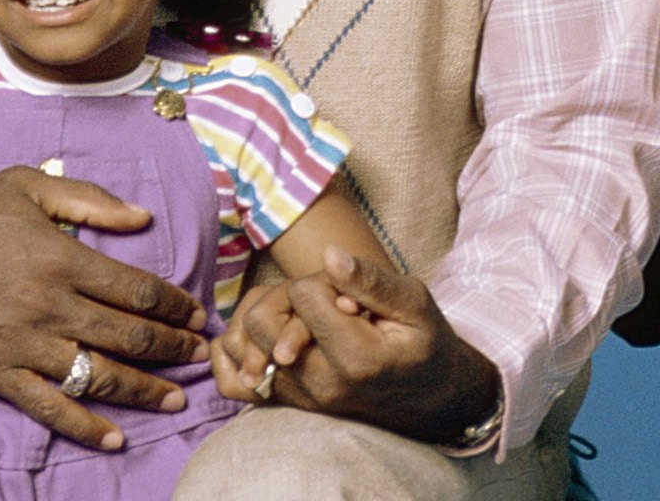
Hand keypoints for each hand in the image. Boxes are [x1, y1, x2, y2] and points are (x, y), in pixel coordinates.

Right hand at [0, 167, 206, 451]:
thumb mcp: (28, 185)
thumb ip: (89, 200)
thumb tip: (142, 216)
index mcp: (62, 258)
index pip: (138, 290)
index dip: (175, 306)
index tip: (196, 314)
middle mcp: (48, 305)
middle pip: (128, 336)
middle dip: (172, 350)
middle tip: (200, 357)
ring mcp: (22, 344)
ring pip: (97, 376)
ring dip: (143, 391)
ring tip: (175, 399)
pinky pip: (48, 408)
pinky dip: (84, 426)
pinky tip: (114, 436)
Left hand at [223, 245, 502, 443]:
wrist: (428, 395)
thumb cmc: (421, 341)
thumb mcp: (413, 303)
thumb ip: (370, 280)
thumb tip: (329, 255)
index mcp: (355, 356)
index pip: (302, 294)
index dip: (319, 280)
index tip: (345, 292)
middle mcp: (319, 382)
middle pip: (261, 319)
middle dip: (283, 294)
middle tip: (316, 297)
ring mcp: (299, 398)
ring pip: (241, 342)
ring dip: (260, 316)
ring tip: (294, 313)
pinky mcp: (287, 404)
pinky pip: (231, 381)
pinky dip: (232, 352)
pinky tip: (255, 335)